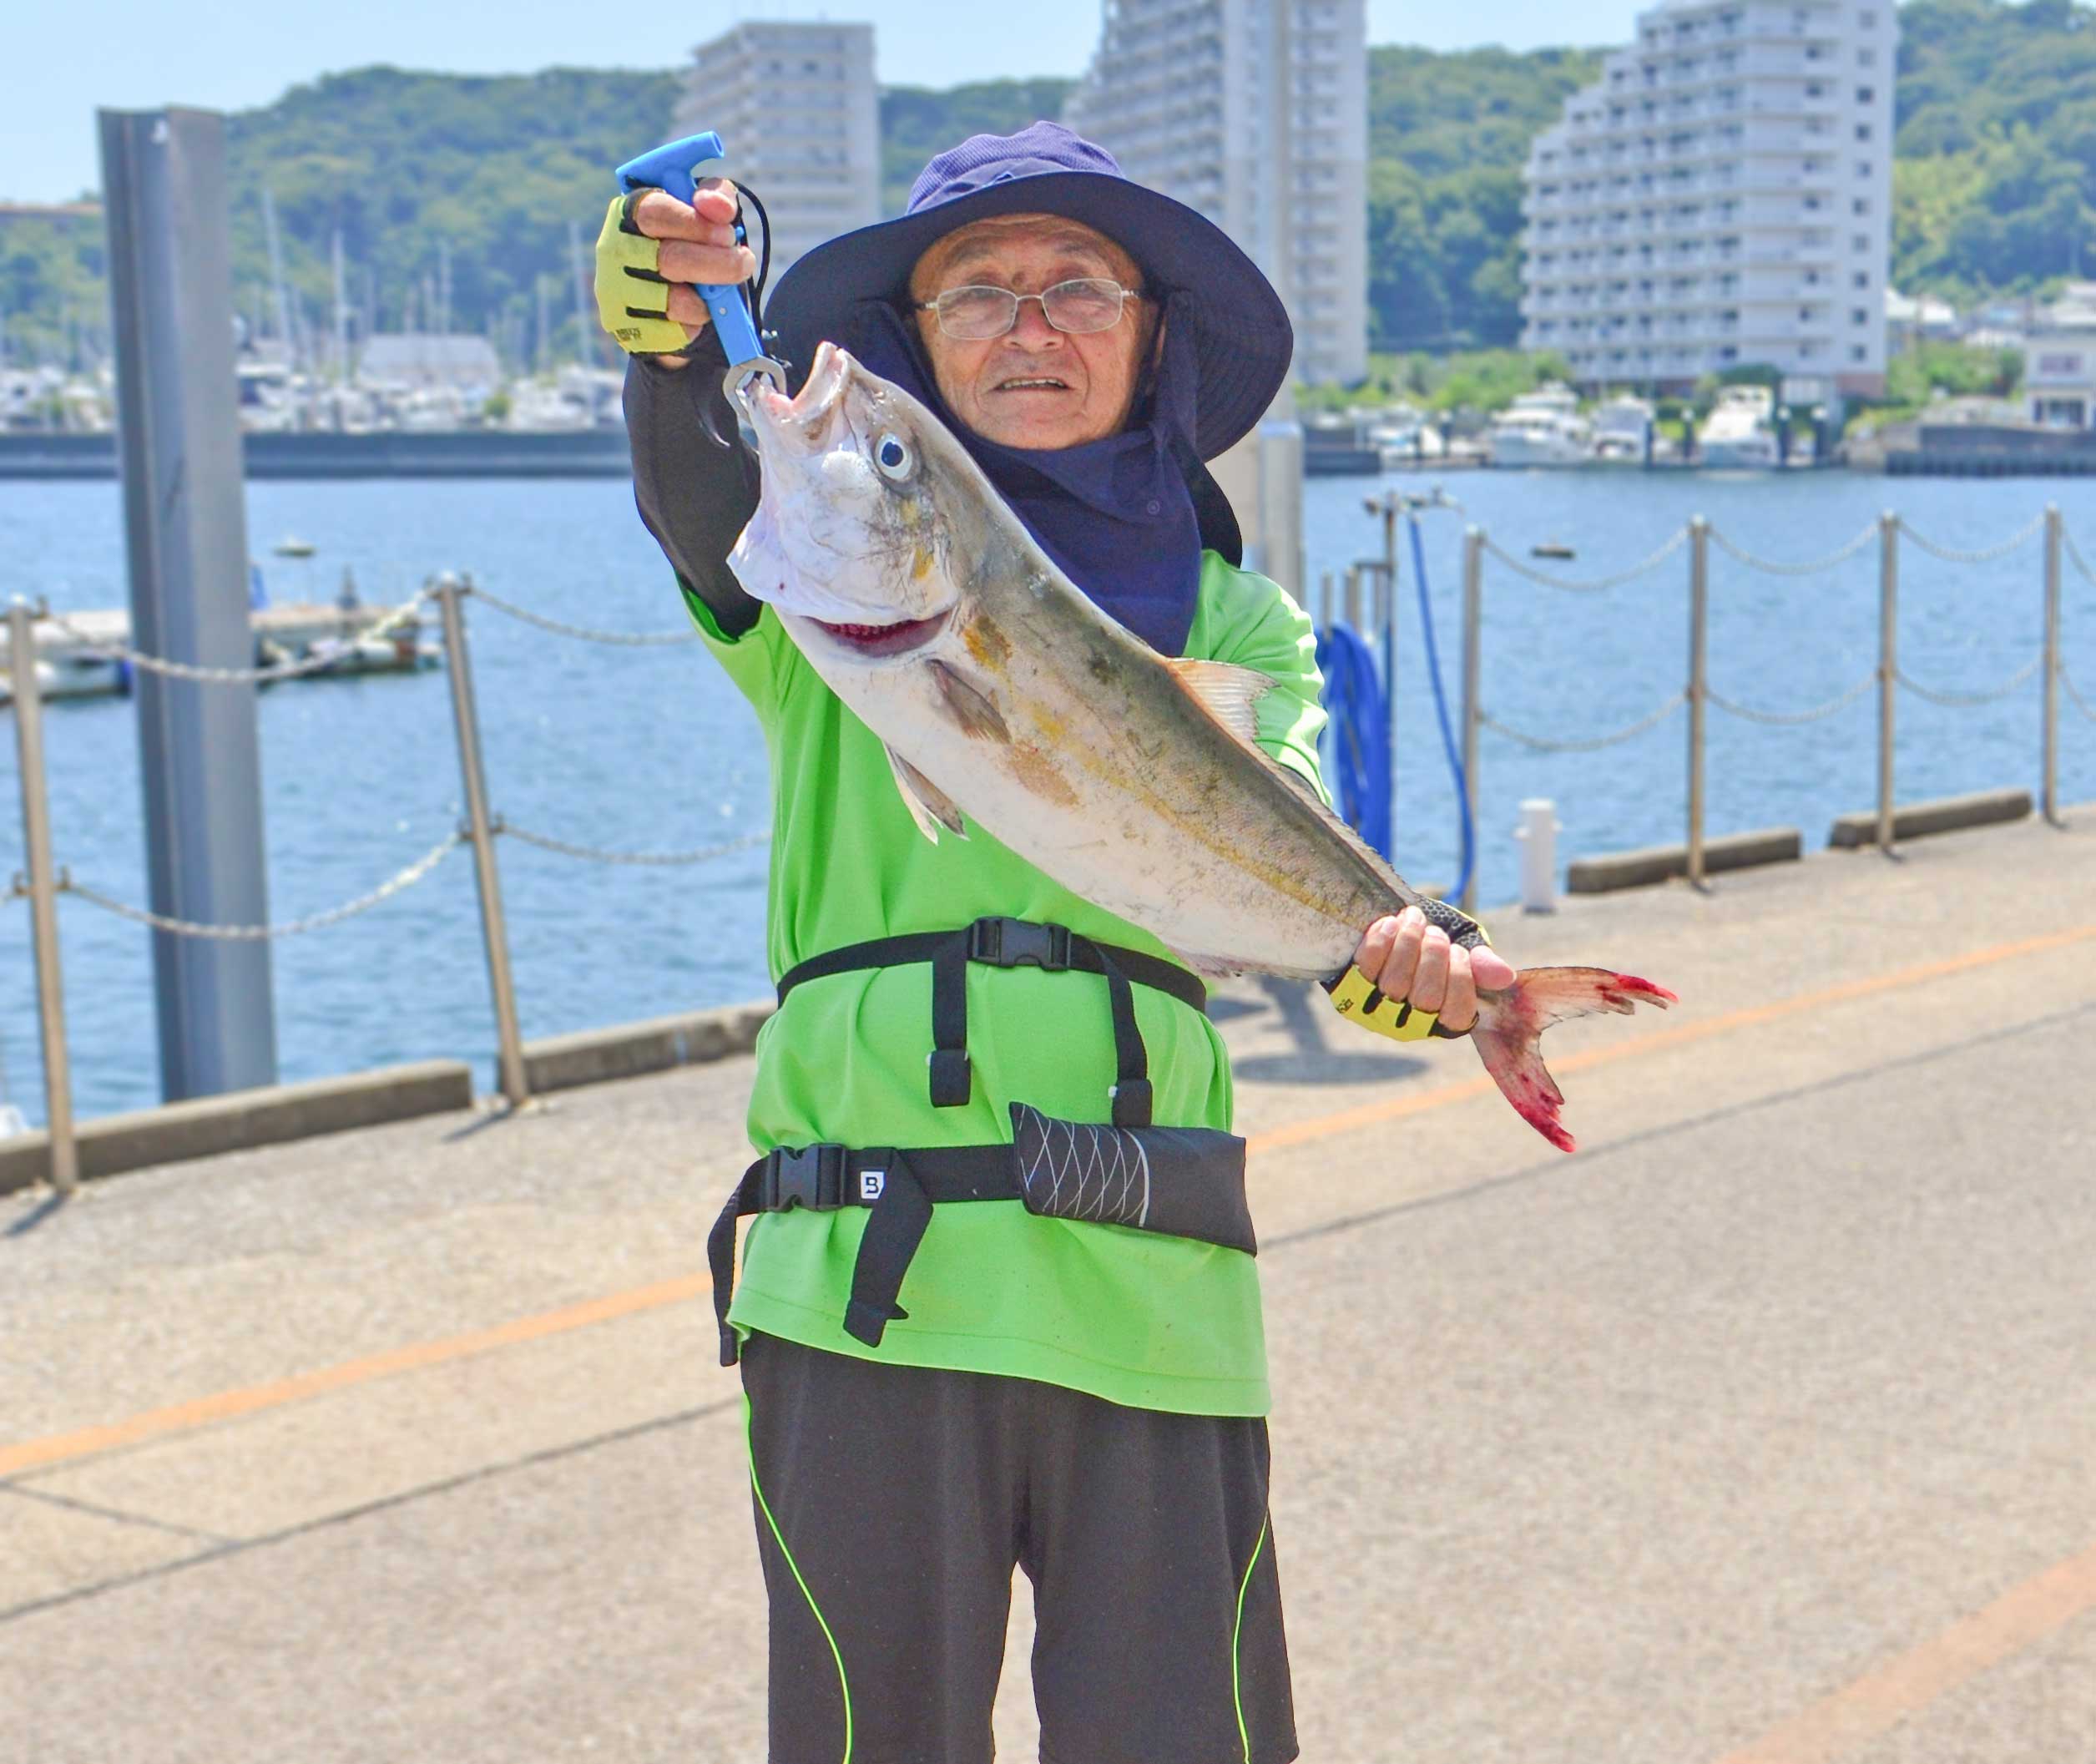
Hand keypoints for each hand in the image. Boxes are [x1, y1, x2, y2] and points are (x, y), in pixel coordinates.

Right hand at [594, 179, 757, 366]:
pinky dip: (694, 326)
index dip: (696, 224)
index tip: (728, 234)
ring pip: (673, 301)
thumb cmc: (688, 242)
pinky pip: (671, 333)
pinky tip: (695, 314)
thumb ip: (717, 198)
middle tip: (743, 264)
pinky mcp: (623, 328)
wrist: (666, 296)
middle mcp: (614, 250)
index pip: (655, 212)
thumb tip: (720, 208)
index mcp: (630, 212)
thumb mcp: (705, 212)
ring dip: (707, 299)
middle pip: (669, 259)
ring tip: (716, 293)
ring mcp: (614, 290)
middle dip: (717, 264)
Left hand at [1350, 906, 1516, 1035]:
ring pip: (1395, 983)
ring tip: (1415, 920)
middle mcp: (1410, 1023)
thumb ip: (1481, 961)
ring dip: (1409, 944)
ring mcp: (1377, 1010)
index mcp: (1443, 1019)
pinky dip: (1380, 943)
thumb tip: (1504, 976)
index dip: (1460, 979)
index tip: (1458, 950)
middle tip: (1436, 933)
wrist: (1389, 925)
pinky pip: (1364, 970)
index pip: (1457, 1014)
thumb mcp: (1463, 945)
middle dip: (1434, 957)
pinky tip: (1391, 923)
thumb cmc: (1432, 941)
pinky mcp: (1349, 992)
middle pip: (1426, 998)